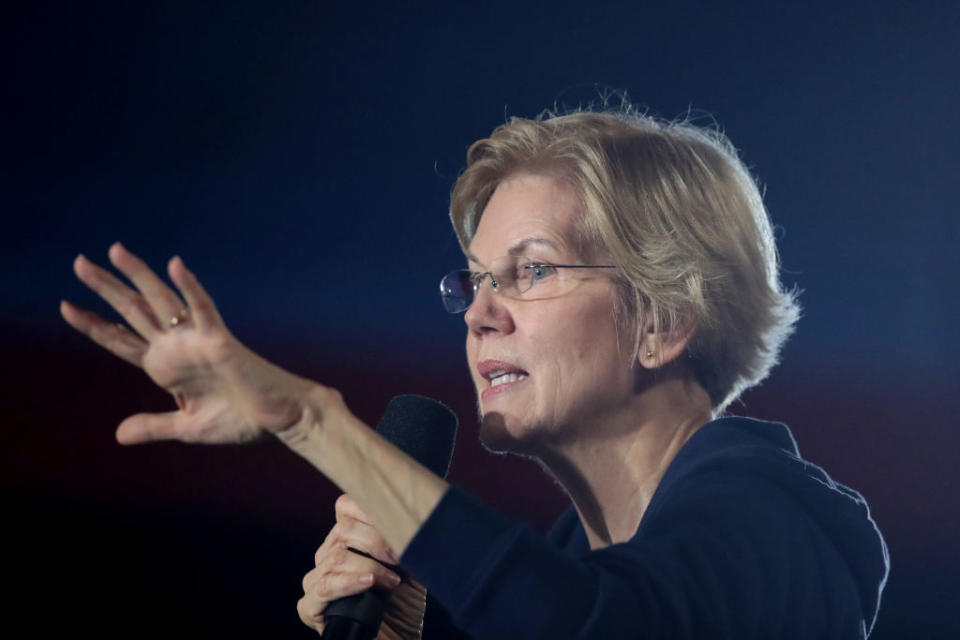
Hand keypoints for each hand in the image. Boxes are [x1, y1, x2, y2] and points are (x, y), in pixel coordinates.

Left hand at [61, 242, 317, 444]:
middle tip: (79, 263)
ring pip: (162, 301)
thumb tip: (119, 434)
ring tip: (114, 251)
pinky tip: (175, 266)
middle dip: (106, 289)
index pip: (122, 341)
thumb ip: (154, 425)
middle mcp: (178, 347)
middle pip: (133, 312)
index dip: (94, 325)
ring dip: (139, 276)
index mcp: (166, 367)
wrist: (279, 420)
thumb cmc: (242, 420)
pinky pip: (203, 310)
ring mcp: (197, 341)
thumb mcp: (187, 427)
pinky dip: (190, 288)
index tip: (66, 306)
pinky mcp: (220, 341)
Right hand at [298, 495, 425, 638]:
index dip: (369, 509)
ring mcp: (315, 580)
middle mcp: (326, 555)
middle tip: (400, 559)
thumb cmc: (405, 600)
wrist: (398, 637)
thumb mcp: (409, 562)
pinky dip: (349, 582)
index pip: (345, 506)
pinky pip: (324, 586)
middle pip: (343, 531)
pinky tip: (368, 582)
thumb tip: (408, 515)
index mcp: (345, 539)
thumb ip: (401, 536)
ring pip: (336, 556)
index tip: (397, 524)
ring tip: (392, 581)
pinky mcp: (309, 607)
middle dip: (377, 542)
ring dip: (370, 566)